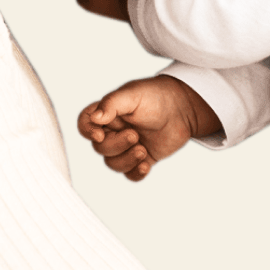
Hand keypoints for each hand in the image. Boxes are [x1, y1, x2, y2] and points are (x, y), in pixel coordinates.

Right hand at [76, 75, 217, 180]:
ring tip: (143, 150)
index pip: (85, 124)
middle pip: (100, 148)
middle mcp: (114, 130)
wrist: (184, 108)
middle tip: (135, 136)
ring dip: (126, 161)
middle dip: (117, 145)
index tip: (100, 135)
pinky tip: (146, 165)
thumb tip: (95, 119)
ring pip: (113, 164)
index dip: (87, 132)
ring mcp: (127, 146)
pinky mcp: (142, 158)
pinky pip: (131, 174)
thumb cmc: (157, 96)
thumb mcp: (133, 95)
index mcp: (107, 113)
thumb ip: (112, 104)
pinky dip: (136, 173)